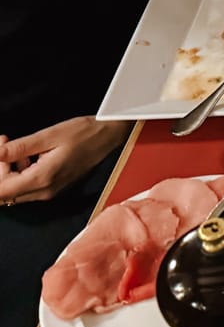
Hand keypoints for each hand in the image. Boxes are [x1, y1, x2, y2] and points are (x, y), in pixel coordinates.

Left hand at [0, 117, 129, 203]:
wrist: (109, 137)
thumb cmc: (85, 133)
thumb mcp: (50, 134)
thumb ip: (21, 147)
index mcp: (42, 178)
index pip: (1, 190)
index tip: (2, 146)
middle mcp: (44, 191)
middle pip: (5, 193)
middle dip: (0, 169)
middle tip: (5, 143)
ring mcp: (49, 192)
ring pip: (14, 192)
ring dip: (9, 171)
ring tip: (16, 148)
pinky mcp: (52, 188)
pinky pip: (26, 188)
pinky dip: (20, 173)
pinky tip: (28, 156)